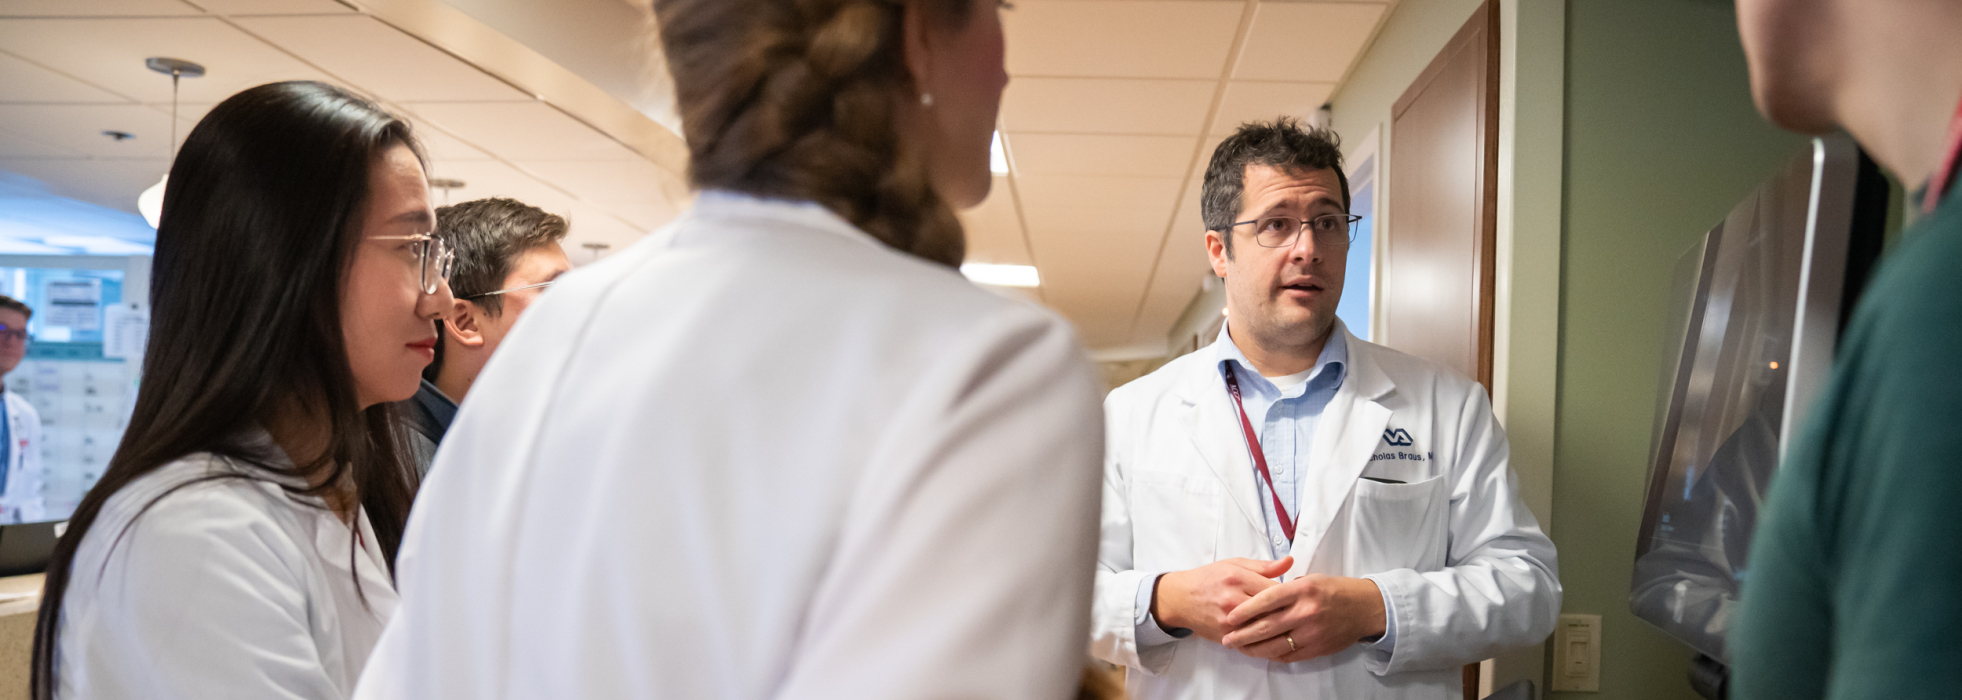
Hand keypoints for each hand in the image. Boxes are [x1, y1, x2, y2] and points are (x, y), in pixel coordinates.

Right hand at [1153, 557, 1291, 643]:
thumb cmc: (1209, 578)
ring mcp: (1229, 622)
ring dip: (1280, 630)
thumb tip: (1290, 561)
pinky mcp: (1225, 637)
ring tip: (1292, 627)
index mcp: (1237, 578)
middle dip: (1288, 614)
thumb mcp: (1234, 564)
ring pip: (1264, 630)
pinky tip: (1275, 640)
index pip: (1275, 590)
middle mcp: (1233, 601)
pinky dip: (1266, 643)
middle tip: (1300, 615)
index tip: (1298, 597)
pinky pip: (1252, 644)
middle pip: (1272, 611)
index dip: (1290, 595)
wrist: (1181, 599)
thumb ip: (1264, 566)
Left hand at [1219, 574, 1386, 662]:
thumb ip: (1285, 588)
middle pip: (1266, 626)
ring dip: (1253, 649)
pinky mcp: (1317, 648)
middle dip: (1242, 634)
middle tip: (1228, 638)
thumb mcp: (1310, 579)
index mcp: (1302, 590)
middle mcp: (1306, 611)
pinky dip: (1272, 655)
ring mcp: (1311, 632)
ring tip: (1240, 648)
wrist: (1364, 608)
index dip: (1246, 610)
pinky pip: (1289, 655)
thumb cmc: (1334, 590)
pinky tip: (1262, 653)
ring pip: (1275, 645)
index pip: (1266, 600)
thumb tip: (1259, 595)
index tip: (1231, 617)